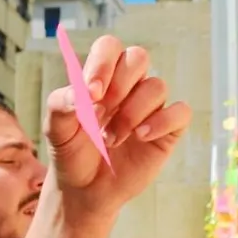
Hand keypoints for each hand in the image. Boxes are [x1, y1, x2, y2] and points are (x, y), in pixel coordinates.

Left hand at [45, 35, 192, 215]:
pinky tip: (141, 137)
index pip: (109, 47)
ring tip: (111, 140)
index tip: (91, 92)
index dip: (103, 63)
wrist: (86, 190)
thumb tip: (79, 93)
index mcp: (101, 77)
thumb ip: (60, 105)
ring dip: (132, 113)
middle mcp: (129, 86)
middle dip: (119, 86)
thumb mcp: (56, 131)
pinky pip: (180, 111)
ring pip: (157, 86)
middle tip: (99, 114)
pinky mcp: (168, 129)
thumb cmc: (72, 153)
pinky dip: (162, 122)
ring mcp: (150, 106)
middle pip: (138, 57)